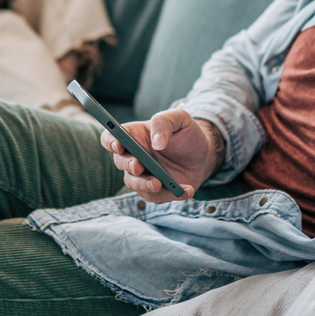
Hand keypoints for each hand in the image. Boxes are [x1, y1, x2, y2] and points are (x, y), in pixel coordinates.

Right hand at [101, 109, 218, 201]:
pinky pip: (156, 196)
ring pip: (134, 183)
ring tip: (158, 184)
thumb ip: (164, 123)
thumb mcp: (179, 119)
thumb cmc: (186, 133)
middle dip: (129, 165)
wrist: (204, 154)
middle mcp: (134, 156)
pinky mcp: (156, 191)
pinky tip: (187, 190)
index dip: (110, 141)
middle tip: (139, 166)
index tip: (119, 145)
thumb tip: (157, 143)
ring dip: (144, 184)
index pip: (111, 138)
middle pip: (120, 162)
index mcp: (134, 135)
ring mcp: (143, 175)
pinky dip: (171, 194)